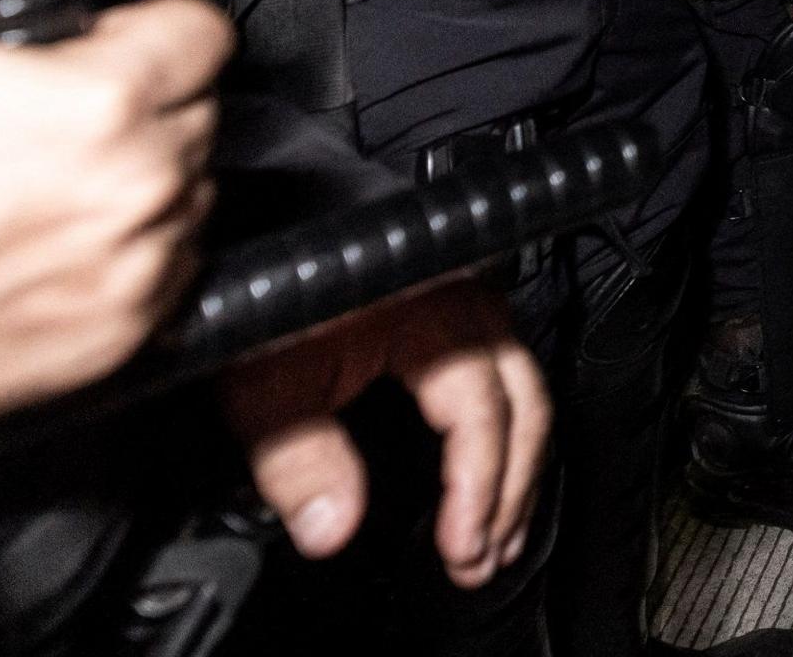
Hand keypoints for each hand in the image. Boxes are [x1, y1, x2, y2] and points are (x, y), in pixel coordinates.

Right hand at [0, 0, 226, 451]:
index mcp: (96, 107)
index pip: (201, 29)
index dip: (141, 21)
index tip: (95, 38)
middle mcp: (132, 196)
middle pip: (197, 108)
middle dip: (134, 94)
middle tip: (39, 105)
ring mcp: (126, 281)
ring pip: (186, 192)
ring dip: (133, 173)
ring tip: (27, 174)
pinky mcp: (109, 348)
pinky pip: (163, 273)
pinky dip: (118, 250)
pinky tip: (31, 235)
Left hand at [220, 277, 548, 586]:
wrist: (270, 234)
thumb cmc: (272, 290)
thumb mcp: (267, 381)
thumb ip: (299, 459)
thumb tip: (330, 530)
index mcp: (439, 318)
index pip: (483, 415)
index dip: (479, 487)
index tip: (461, 545)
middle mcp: (472, 307)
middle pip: (525, 408)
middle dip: (511, 492)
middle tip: (483, 557)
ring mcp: (475, 305)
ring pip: (525, 396)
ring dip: (517, 472)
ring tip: (496, 538)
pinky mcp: (463, 312)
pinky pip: (508, 380)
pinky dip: (506, 438)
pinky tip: (490, 480)